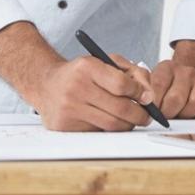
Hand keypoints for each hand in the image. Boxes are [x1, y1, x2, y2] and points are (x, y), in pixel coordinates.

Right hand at [29, 55, 154, 130]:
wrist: (47, 84)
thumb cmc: (81, 73)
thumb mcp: (105, 62)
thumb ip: (132, 72)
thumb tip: (148, 95)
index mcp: (87, 67)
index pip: (121, 84)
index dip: (139, 92)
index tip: (147, 98)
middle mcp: (76, 87)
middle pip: (119, 108)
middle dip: (140, 114)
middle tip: (147, 116)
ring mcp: (69, 108)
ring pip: (111, 124)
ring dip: (128, 125)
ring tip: (133, 120)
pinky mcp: (65, 126)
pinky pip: (97, 132)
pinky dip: (109, 129)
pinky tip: (111, 121)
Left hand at [149, 58, 194, 118]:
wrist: (193, 81)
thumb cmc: (171, 90)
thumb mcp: (156, 88)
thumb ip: (149, 98)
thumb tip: (143, 113)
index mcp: (167, 68)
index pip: (157, 86)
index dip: (154, 104)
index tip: (152, 114)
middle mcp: (187, 71)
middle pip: (175, 99)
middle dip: (169, 114)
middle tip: (167, 117)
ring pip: (194, 105)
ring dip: (186, 115)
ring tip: (182, 113)